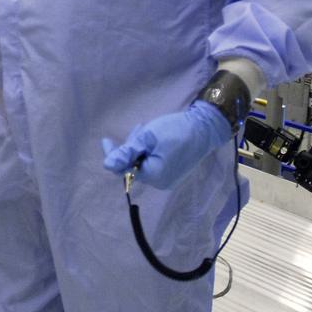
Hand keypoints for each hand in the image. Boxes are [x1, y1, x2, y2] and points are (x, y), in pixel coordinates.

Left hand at [101, 101, 232, 189]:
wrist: (205, 128)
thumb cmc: (175, 130)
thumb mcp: (147, 137)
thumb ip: (127, 152)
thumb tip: (107, 165)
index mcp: (153, 176)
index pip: (123, 170)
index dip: (113, 155)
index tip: (106, 139)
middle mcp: (160, 183)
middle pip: (133, 167)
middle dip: (131, 148)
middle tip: (139, 129)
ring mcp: (169, 179)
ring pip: (143, 164)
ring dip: (140, 148)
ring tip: (147, 130)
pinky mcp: (174, 173)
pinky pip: (154, 164)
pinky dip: (150, 151)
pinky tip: (154, 138)